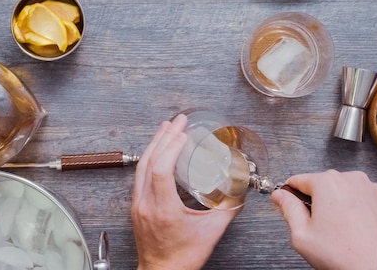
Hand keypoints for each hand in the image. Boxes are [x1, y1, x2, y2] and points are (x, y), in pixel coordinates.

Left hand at [131, 114, 239, 269]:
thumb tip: (239, 192)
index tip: (182, 133)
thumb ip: (228, 210)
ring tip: (165, 127)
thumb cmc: (182, 258)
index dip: (171, 147)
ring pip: (141, 167)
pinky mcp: (137, 206)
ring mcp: (138, 204)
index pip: (161, 169)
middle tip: (177, 121)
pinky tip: (157, 151)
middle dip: (164, 137)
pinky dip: (150, 158)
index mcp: (163, 209)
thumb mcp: (211, 233)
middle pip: (149, 162)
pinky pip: (139, 175)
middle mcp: (146, 204)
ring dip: (154, 144)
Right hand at [271, 170, 376, 269]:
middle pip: (321, 185)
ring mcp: (370, 188)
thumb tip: (281, 196)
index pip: (297, 180)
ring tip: (338, 233)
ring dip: (336, 206)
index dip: (289, 195)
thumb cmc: (346, 255)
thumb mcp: (302, 235)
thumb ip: (288, 209)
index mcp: (327, 182)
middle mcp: (350, 178)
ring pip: (342, 192)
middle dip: (315, 203)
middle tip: (316, 228)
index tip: (289, 207)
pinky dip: (354, 212)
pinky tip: (354, 231)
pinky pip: (360, 201)